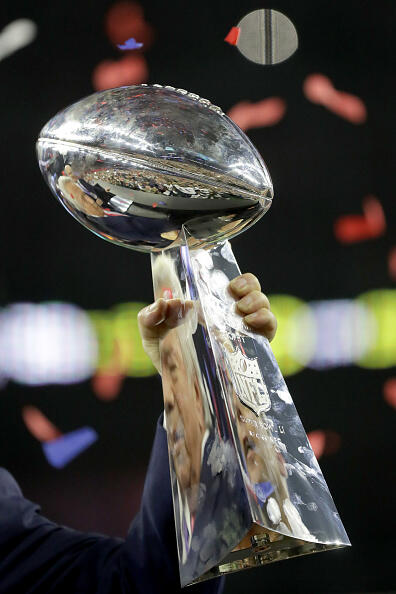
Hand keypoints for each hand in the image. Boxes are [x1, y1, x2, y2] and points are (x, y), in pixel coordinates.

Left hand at [138, 272, 276, 372]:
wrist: (180, 390)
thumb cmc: (168, 357)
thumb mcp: (152, 335)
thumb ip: (149, 317)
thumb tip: (167, 302)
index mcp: (208, 304)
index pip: (227, 281)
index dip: (232, 277)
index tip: (226, 285)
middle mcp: (229, 313)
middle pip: (251, 285)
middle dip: (248, 284)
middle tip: (234, 295)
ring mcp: (244, 329)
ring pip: (262, 301)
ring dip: (255, 300)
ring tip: (240, 311)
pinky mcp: (256, 346)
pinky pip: (270, 324)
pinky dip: (265, 318)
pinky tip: (250, 322)